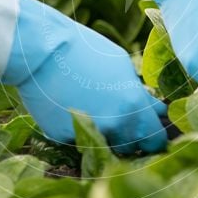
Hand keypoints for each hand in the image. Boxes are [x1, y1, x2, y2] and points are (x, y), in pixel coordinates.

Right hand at [0, 0, 166, 152]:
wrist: (41, 50)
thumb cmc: (85, 50)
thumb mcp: (122, 66)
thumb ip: (139, 94)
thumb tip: (155, 111)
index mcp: (133, 107)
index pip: (156, 140)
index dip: (155, 138)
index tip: (151, 134)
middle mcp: (114, 126)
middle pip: (131, 148)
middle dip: (129, 138)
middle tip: (118, 118)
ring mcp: (88, 134)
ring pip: (105, 147)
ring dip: (105, 136)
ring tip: (92, 109)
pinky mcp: (64, 138)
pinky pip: (78, 139)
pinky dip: (77, 128)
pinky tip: (68, 106)